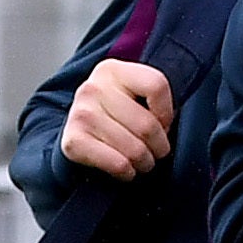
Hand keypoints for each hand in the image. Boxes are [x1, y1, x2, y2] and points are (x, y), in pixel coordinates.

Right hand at [59, 55, 174, 181]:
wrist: (78, 135)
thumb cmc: (115, 116)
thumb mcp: (133, 95)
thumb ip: (153, 98)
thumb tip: (169, 125)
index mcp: (112, 70)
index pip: (156, 85)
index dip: (167, 112)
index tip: (163, 124)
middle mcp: (93, 88)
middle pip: (147, 125)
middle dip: (160, 146)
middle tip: (157, 152)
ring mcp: (80, 114)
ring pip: (135, 149)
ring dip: (145, 163)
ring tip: (143, 161)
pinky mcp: (73, 142)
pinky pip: (118, 164)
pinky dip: (128, 172)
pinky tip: (126, 169)